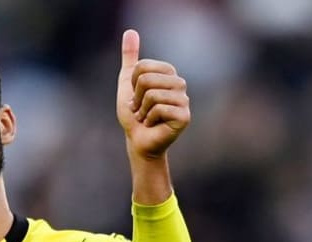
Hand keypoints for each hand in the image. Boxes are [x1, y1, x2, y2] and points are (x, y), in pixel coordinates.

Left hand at [116, 30, 189, 158]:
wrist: (138, 140)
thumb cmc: (134, 113)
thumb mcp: (127, 82)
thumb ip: (130, 57)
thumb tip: (130, 31)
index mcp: (169, 73)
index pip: (142, 67)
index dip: (132, 84)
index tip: (136, 96)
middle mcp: (180, 84)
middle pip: (146, 79)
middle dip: (136, 98)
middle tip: (140, 109)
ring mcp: (184, 100)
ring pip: (151, 94)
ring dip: (141, 110)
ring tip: (146, 117)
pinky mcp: (185, 116)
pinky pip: (159, 109)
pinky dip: (149, 119)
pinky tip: (154, 125)